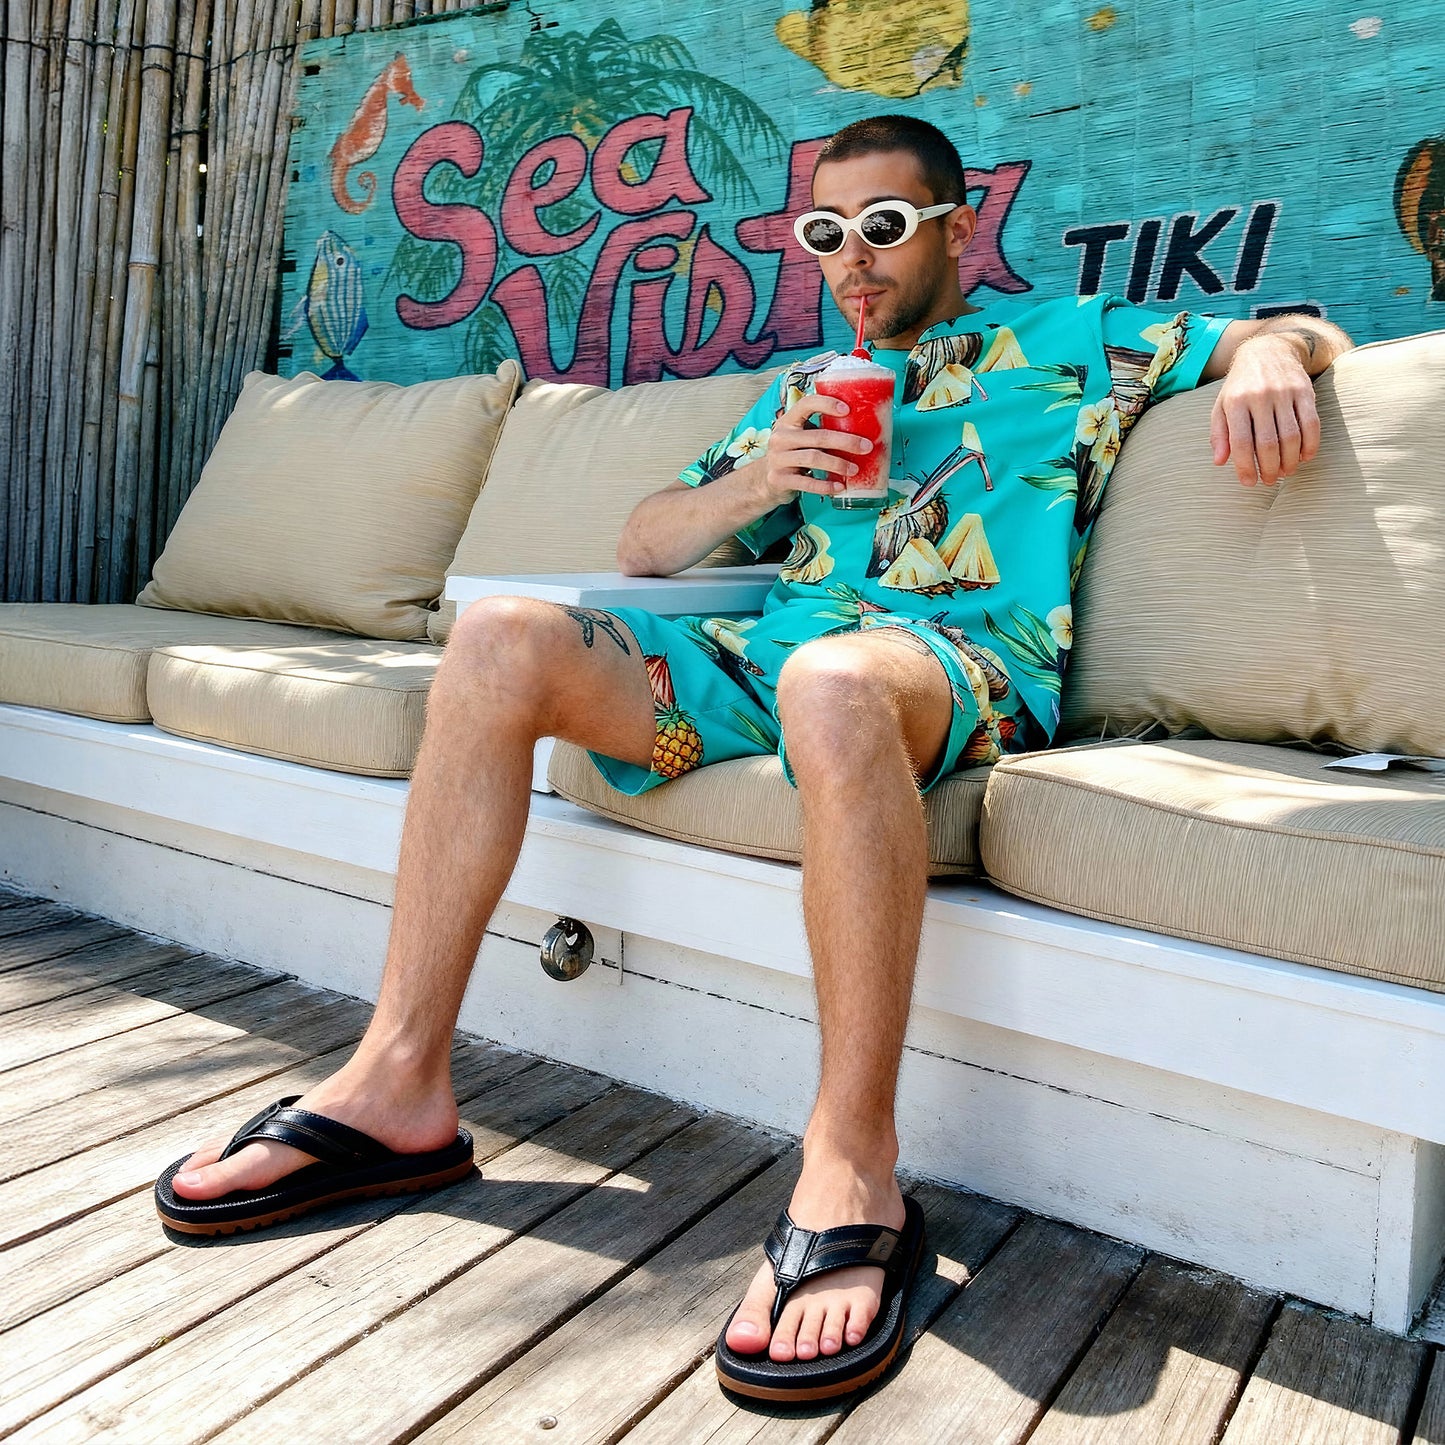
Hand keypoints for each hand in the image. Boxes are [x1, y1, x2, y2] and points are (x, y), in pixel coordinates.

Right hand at [762, 394, 873, 501]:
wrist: (766, 479)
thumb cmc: (792, 454)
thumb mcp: (800, 437)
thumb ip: (820, 430)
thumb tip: (861, 427)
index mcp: (788, 421)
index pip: (806, 404)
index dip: (827, 404)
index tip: (847, 409)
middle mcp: (780, 437)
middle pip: (818, 436)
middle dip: (846, 441)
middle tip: (866, 446)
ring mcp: (778, 459)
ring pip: (814, 458)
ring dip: (838, 464)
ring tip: (854, 469)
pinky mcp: (779, 479)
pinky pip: (807, 483)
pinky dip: (826, 486)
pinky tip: (839, 487)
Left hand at [1209, 334, 1320, 485]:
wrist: (1268, 350)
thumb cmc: (1241, 386)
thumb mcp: (1222, 406)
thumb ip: (1219, 434)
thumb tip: (1220, 462)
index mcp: (1236, 402)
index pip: (1241, 442)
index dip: (1245, 467)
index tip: (1249, 482)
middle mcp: (1260, 396)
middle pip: (1268, 443)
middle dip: (1270, 468)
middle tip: (1269, 481)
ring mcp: (1285, 393)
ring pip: (1291, 436)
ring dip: (1290, 460)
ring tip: (1285, 472)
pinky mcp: (1305, 391)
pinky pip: (1311, 423)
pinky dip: (1310, 445)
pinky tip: (1304, 457)